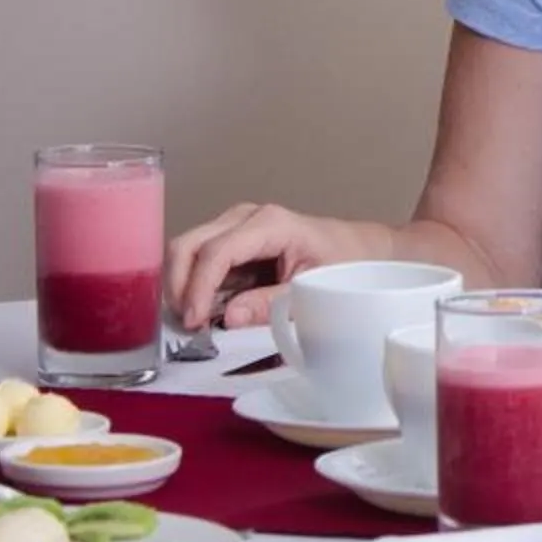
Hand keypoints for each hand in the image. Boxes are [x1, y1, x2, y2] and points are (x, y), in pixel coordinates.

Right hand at [166, 204, 387, 328]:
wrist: (362, 247)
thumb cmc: (344, 261)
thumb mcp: (313, 289)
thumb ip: (270, 305)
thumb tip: (229, 318)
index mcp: (270, 224)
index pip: (217, 252)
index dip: (198, 288)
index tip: (194, 321)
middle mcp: (246, 217)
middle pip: (189, 244)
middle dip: (178, 285)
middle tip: (185, 324)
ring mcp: (235, 225)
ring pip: (188, 249)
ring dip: (182, 285)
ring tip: (193, 320)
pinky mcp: (232, 239)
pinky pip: (200, 258)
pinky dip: (194, 284)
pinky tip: (204, 309)